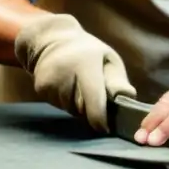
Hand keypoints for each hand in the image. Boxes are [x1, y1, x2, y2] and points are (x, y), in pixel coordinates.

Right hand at [14, 13, 135, 131]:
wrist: (51, 40)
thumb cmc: (88, 51)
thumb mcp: (108, 59)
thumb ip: (117, 80)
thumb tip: (128, 97)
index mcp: (85, 64)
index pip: (93, 99)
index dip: (100, 118)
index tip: (105, 128)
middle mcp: (65, 73)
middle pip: (81, 108)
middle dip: (90, 109)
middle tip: (94, 95)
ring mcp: (50, 82)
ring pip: (69, 109)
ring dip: (77, 105)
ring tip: (78, 86)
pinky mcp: (40, 89)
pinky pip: (58, 105)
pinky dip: (65, 101)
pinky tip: (66, 86)